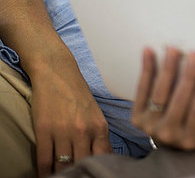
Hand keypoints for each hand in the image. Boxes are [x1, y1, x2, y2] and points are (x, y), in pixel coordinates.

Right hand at [30, 56, 111, 176]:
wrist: (57, 72)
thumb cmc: (77, 94)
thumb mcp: (95, 114)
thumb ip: (99, 136)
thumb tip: (105, 157)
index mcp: (99, 127)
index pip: (103, 157)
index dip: (99, 168)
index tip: (96, 173)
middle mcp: (83, 131)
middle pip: (83, 163)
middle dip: (80, 172)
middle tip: (78, 176)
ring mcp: (63, 131)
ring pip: (63, 166)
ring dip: (62, 174)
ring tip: (62, 177)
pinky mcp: (44, 130)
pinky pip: (45, 160)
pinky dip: (44, 172)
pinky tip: (45, 175)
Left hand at [131, 47, 194, 150]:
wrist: (170, 145)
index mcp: (192, 138)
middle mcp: (169, 134)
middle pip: (179, 101)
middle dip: (188, 76)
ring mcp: (150, 125)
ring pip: (159, 93)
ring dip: (167, 69)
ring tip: (173, 50)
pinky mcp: (137, 116)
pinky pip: (141, 90)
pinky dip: (146, 69)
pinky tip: (149, 52)